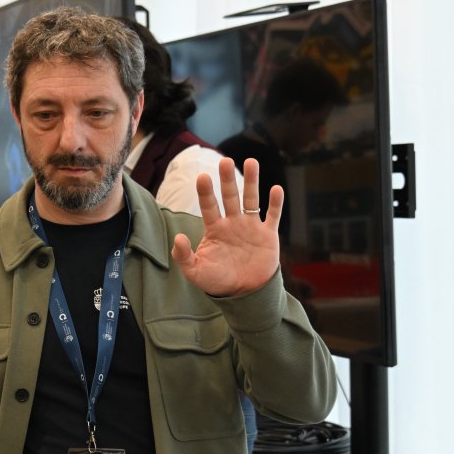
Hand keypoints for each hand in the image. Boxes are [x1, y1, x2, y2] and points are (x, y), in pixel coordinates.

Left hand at [171, 157, 281, 296]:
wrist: (244, 293)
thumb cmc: (218, 281)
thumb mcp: (196, 272)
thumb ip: (184, 257)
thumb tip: (178, 239)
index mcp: (215, 229)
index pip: (209, 206)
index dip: (205, 192)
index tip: (202, 176)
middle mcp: (233, 223)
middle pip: (230, 196)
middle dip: (227, 179)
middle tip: (225, 160)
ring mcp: (251, 227)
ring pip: (251, 199)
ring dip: (252, 181)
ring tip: (251, 161)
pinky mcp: (268, 235)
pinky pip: (272, 215)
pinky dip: (275, 203)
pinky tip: (276, 189)